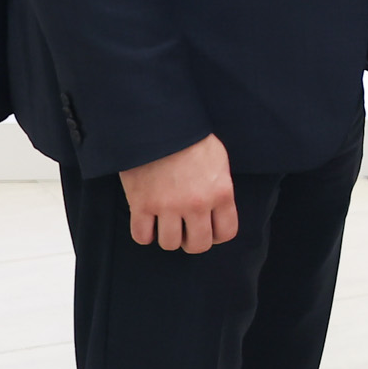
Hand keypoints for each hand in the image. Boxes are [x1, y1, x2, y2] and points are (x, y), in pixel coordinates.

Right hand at [120, 134, 237, 253]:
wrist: (159, 124)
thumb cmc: (191, 139)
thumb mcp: (219, 161)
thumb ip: (220, 188)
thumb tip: (218, 209)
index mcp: (221, 193)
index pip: (226, 233)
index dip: (216, 235)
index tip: (208, 230)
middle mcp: (197, 204)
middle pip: (198, 245)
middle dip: (192, 241)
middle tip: (185, 231)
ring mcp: (168, 206)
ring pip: (170, 244)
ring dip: (168, 237)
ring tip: (165, 224)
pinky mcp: (141, 204)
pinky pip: (142, 237)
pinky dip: (144, 234)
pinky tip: (147, 222)